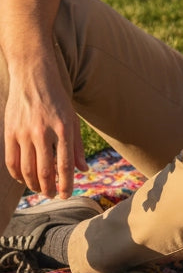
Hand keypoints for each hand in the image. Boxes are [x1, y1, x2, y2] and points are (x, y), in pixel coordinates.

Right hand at [4, 70, 85, 197]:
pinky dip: (18, 175)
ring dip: (34, 185)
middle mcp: (43, 132)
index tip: (67, 195)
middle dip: (50, 189)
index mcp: (64, 128)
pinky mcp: (9, 132)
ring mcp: (24, 133)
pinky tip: (24, 179)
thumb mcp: (73, 119)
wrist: (33, 77)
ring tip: (42, 189)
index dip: (67, 184)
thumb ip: (76, 146)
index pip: (65, 164)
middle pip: (44, 172)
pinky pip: (12, 161)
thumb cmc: (57, 99)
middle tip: (54, 195)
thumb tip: (83, 170)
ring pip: (26, 170)